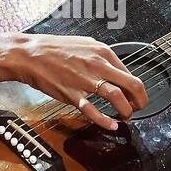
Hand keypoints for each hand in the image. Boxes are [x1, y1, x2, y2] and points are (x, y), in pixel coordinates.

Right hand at [9, 34, 148, 130]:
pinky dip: (105, 121)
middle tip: (139, 109)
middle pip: (132, 85)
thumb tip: (116, 69)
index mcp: (103, 53)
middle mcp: (98, 65)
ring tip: (127, 116)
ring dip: (127, 110)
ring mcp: (85, 80)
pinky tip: (111, 126)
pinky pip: (93, 110)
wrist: (31, 54)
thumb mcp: (85, 45)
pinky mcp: (72, 93)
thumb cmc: (55, 50)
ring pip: (116, 97)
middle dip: (140, 101)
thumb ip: (102, 57)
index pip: (131, 73)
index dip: (138, 89)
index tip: (136, 97)